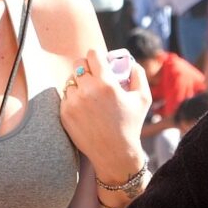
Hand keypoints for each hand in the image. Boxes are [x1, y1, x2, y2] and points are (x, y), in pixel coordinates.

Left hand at [60, 48, 150, 182]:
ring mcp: (73, 102)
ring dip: (78, 83)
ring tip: (89, 94)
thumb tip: (130, 61)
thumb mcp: (143, 99)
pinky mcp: (64, 113)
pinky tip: (84, 107)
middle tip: (92, 75)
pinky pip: (65, 96)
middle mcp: (87, 91)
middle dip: (86, 67)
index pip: (92, 55)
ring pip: (70, 80)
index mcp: (106, 84)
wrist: (114, 153)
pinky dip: (73, 98)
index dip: (96, 55)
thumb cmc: (131, 125)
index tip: (98, 60)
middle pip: (78, 64)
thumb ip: (138, 75)